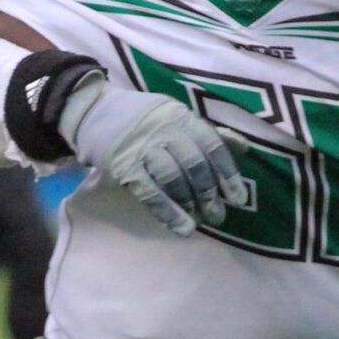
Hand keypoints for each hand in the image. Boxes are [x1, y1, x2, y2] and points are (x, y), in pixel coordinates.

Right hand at [57, 77, 245, 235]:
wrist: (94, 111)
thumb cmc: (144, 118)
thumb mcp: (176, 116)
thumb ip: (207, 133)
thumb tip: (243, 148)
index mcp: (181, 116)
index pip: (211, 144)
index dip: (227, 173)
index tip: (237, 197)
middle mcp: (163, 129)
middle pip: (194, 164)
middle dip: (209, 193)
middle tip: (218, 216)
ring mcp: (142, 147)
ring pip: (173, 178)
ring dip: (190, 204)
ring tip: (200, 221)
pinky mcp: (123, 166)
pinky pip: (149, 193)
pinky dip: (168, 212)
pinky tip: (182, 228)